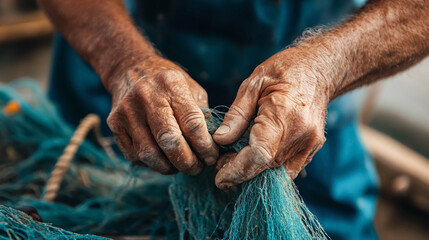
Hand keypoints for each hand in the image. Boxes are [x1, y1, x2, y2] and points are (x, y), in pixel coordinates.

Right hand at [106, 55, 217, 174]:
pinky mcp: (114, 124)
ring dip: (169, 167)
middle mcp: (147, 97)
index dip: (205, 146)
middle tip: (197, 168)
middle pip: (169, 141)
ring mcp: (127, 111)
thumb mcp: (191, 88)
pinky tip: (162, 159)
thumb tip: (215, 145)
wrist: (129, 68)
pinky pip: (134, 155)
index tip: (211, 157)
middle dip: (187, 162)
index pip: (192, 123)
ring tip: (180, 166)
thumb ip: (203, 115)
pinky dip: (151, 164)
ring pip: (149, 153)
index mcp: (171, 85)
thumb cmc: (167, 83)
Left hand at [213, 46, 331, 188]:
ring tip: (236, 157)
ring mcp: (310, 144)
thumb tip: (220, 140)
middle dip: (240, 172)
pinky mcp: (313, 148)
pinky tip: (254, 156)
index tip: (219, 177)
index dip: (236, 170)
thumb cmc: (283, 70)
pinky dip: (268, 168)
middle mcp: (301, 134)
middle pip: (266, 167)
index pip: (259, 155)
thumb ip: (236, 114)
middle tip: (222, 162)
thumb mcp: (253, 84)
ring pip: (276, 172)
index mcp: (283, 114)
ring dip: (253, 172)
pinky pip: (288, 169)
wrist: (319, 69)